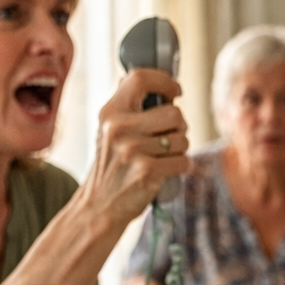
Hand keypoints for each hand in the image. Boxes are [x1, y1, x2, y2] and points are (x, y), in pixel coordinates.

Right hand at [75, 69, 188, 227]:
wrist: (100, 206)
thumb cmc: (112, 167)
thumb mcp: (108, 130)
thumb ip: (125, 106)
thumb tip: (141, 80)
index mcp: (110, 112)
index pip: (140, 78)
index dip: (165, 81)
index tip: (175, 91)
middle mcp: (119, 127)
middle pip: (174, 112)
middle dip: (179, 126)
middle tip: (167, 138)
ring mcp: (132, 150)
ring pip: (183, 138)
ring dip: (180, 149)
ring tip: (162, 157)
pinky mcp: (147, 171)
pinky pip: (184, 161)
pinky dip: (182, 167)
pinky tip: (167, 171)